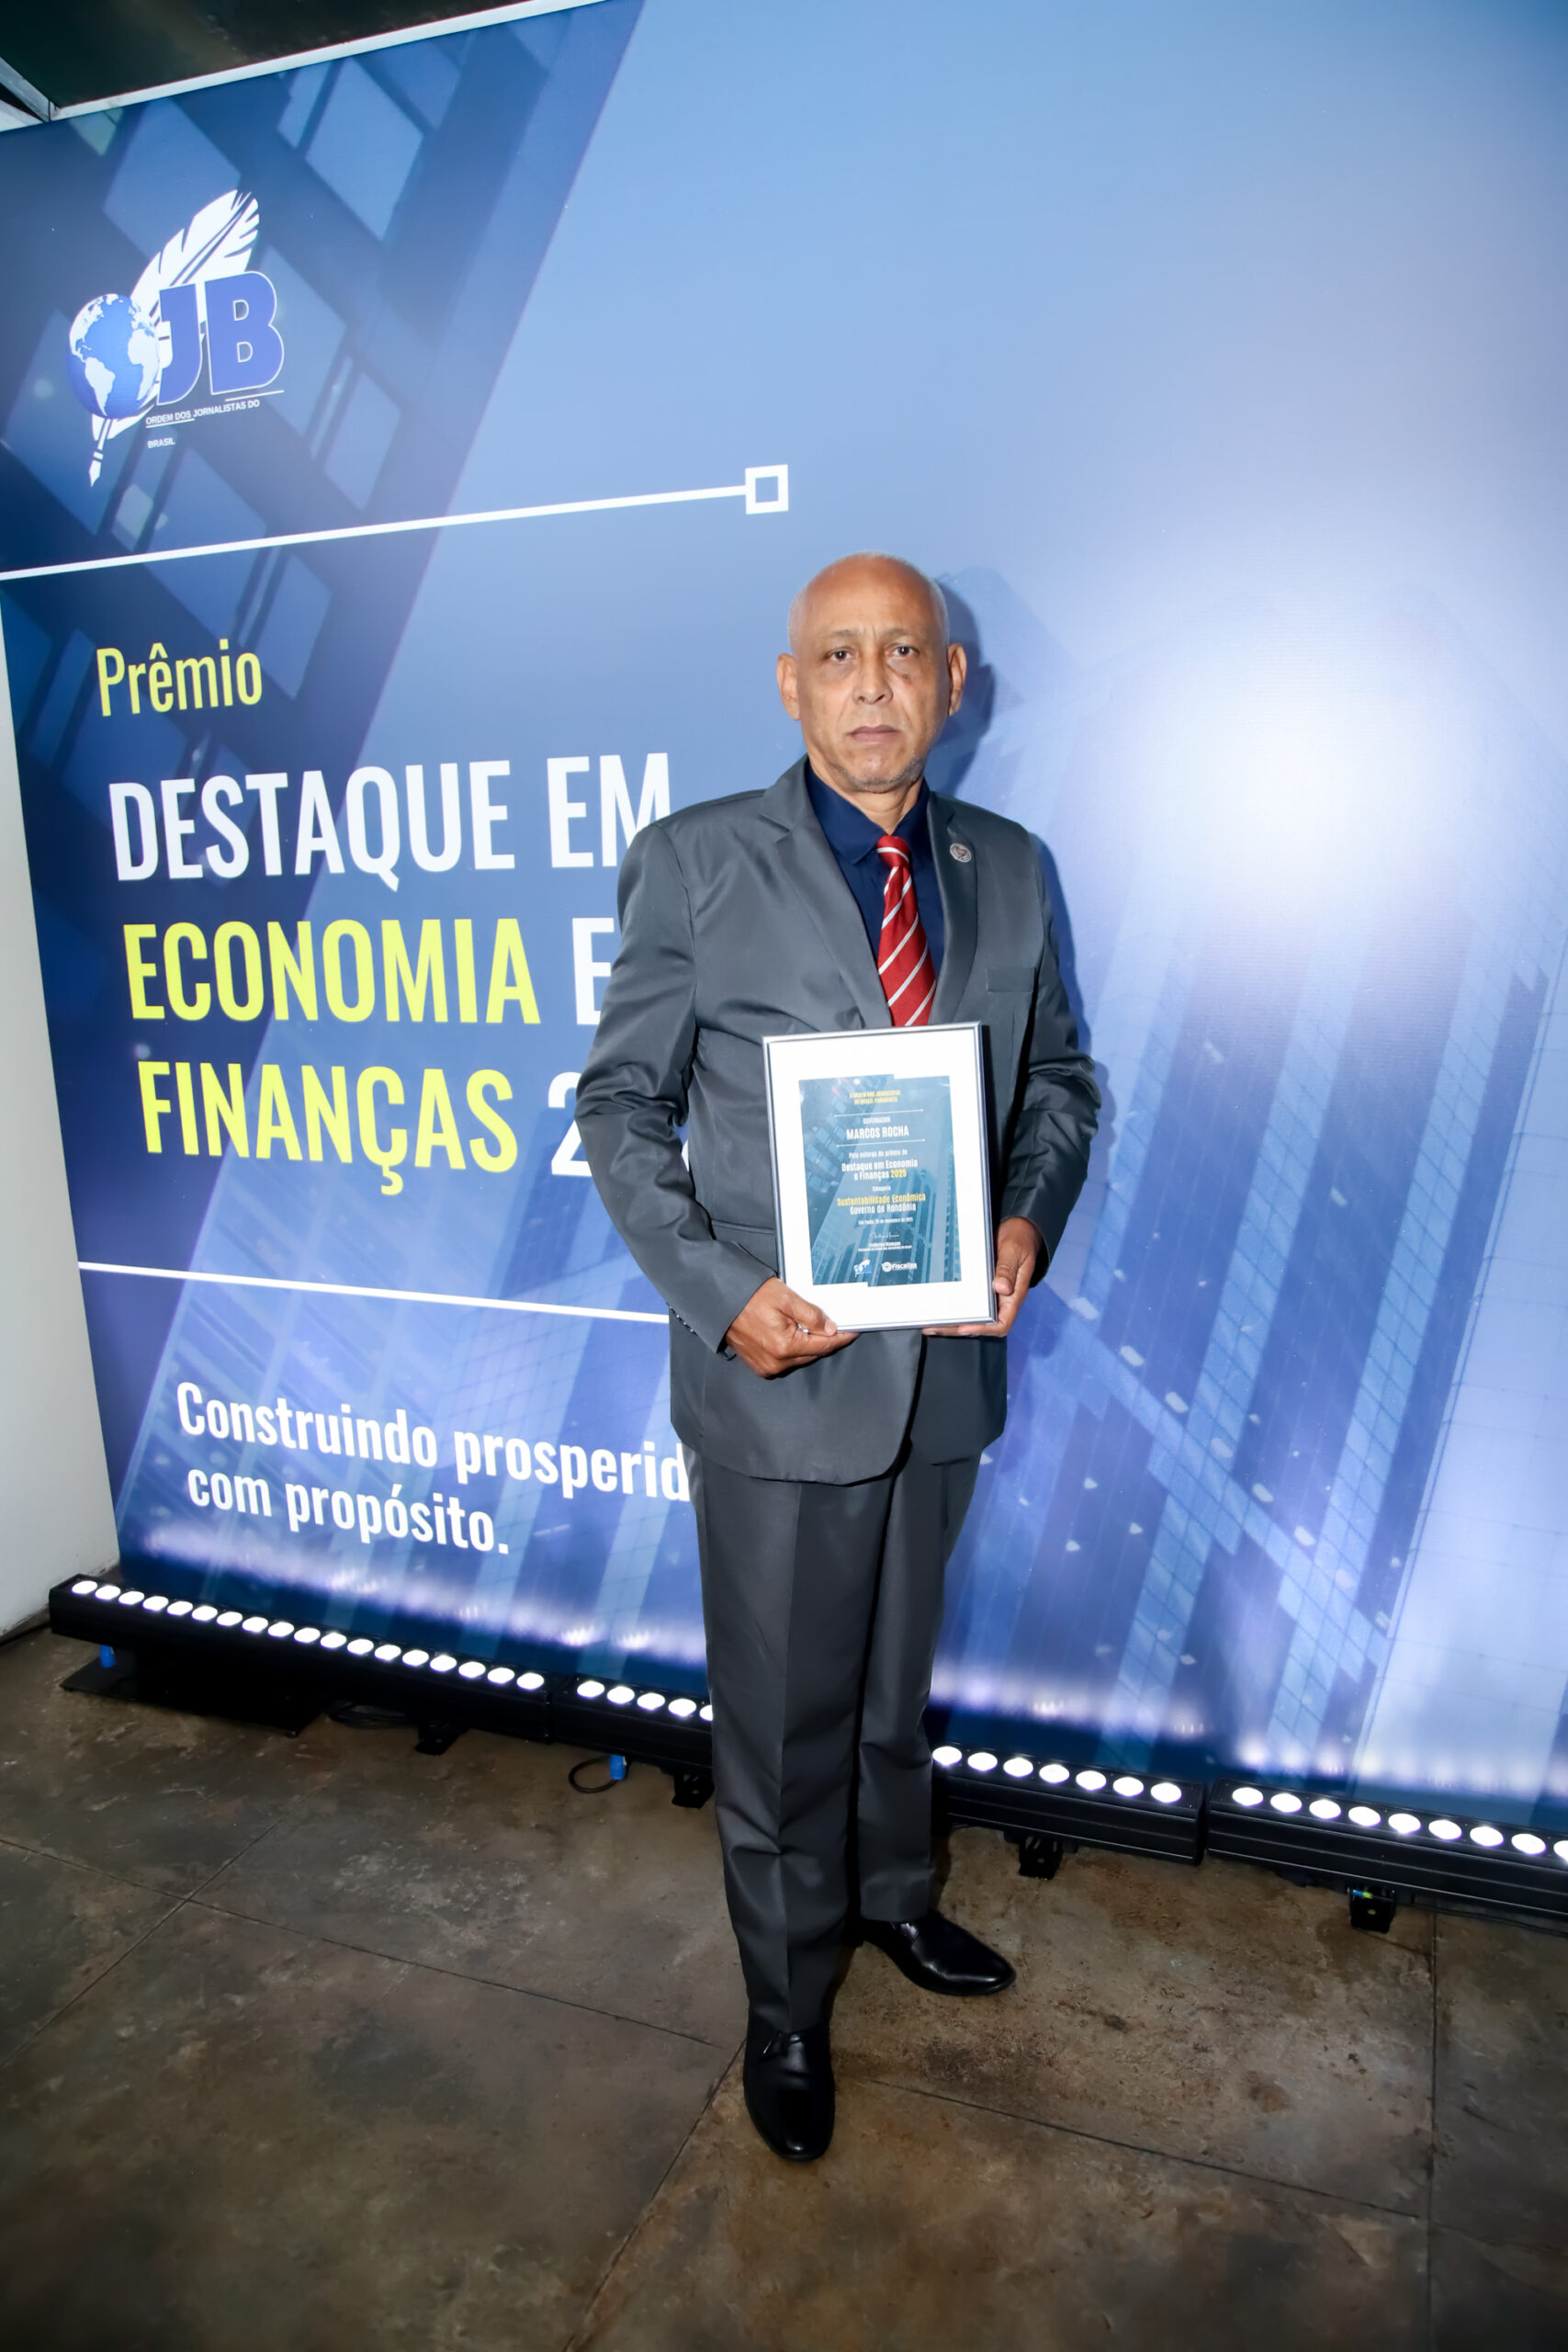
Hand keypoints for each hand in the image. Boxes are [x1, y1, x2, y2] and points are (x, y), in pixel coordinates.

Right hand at [724, 1278, 858, 1376]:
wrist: (721, 1300)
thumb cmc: (750, 1296)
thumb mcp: (786, 1298)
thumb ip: (811, 1315)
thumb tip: (831, 1329)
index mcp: (784, 1347)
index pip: (823, 1345)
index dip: (841, 1338)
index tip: (853, 1331)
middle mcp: (776, 1362)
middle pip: (813, 1354)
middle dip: (825, 1340)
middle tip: (835, 1325)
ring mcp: (766, 1367)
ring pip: (800, 1358)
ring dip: (808, 1345)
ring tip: (812, 1327)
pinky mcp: (759, 1366)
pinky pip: (785, 1360)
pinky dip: (794, 1349)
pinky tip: (795, 1335)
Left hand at [924, 1216, 1040, 1337]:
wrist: (1018, 1230)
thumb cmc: (1020, 1240)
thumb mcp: (1015, 1251)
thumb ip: (1007, 1269)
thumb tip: (1002, 1288)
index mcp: (1014, 1295)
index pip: (1002, 1323)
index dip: (984, 1328)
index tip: (965, 1327)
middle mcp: (1002, 1299)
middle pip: (981, 1324)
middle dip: (958, 1328)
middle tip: (936, 1327)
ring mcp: (991, 1294)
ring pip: (972, 1315)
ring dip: (952, 1321)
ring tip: (931, 1324)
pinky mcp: (981, 1287)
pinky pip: (968, 1302)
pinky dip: (953, 1306)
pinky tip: (939, 1308)